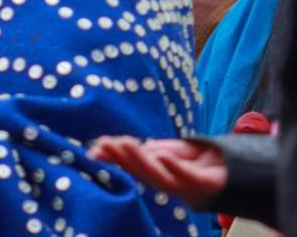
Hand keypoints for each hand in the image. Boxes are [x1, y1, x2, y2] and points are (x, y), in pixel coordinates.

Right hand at [88, 136, 226, 206]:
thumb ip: (144, 149)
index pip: (130, 166)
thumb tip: (110, 145)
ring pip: (158, 175)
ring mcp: (185, 186)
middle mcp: (167, 183)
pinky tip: (162, 156)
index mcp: (156, 175)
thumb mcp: (166, 150)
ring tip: (124, 144)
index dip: (113, 159)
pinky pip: (187, 176)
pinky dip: (174, 167)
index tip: (94, 150)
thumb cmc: (197, 163)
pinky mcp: (204, 184)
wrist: (235, 171)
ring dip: (140, 161)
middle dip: (122, 158)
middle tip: (104, 145)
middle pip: (141, 172)